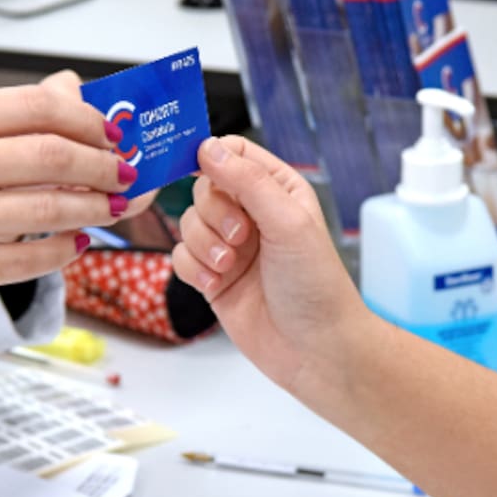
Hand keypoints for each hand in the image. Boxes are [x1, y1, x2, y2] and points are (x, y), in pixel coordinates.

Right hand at [0, 71, 136, 358]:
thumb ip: (7, 116)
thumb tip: (76, 92)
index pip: (39, 106)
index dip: (91, 122)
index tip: (113, 136)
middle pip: (54, 157)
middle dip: (105, 167)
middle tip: (125, 175)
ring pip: (52, 210)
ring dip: (96, 210)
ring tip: (110, 209)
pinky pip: (33, 259)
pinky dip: (67, 250)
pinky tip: (76, 242)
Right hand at [171, 136, 376, 396]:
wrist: (315, 349)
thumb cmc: (316, 285)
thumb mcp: (288, 222)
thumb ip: (248, 182)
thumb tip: (207, 147)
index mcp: (278, 189)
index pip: (232, 152)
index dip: (212, 157)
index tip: (201, 172)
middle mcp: (252, 213)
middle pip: (202, 188)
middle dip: (213, 214)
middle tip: (240, 239)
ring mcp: (230, 246)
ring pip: (187, 223)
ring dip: (203, 246)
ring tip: (230, 268)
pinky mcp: (213, 277)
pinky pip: (180, 257)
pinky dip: (194, 270)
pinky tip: (217, 286)